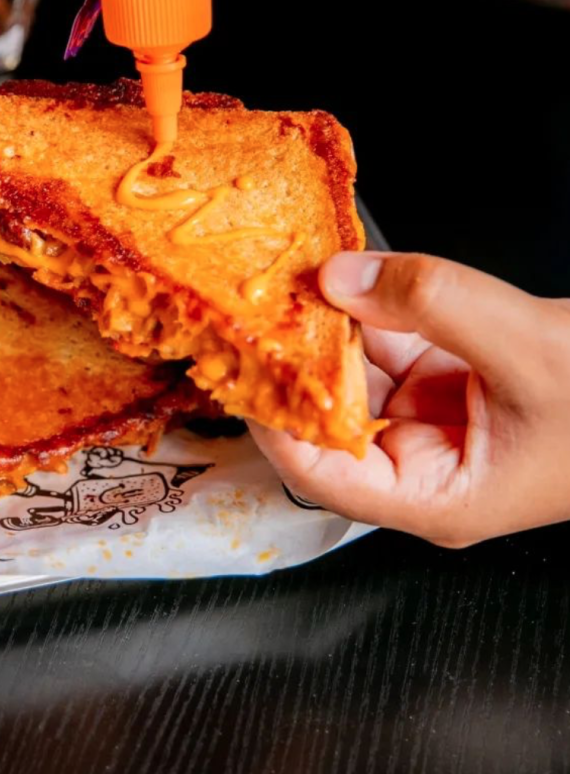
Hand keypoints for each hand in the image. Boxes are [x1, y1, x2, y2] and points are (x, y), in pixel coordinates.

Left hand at [251, 251, 569, 546]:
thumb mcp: (530, 348)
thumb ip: (432, 304)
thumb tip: (342, 277)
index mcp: (435, 496)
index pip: (322, 473)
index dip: (274, 421)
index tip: (243, 366)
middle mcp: (421, 464)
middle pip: (327, 416)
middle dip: (295, 359)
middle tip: (257, 305)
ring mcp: (427, 418)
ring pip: (351, 371)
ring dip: (324, 326)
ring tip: (285, 280)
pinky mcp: (441, 377)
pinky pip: (383, 343)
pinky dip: (362, 309)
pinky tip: (336, 277)